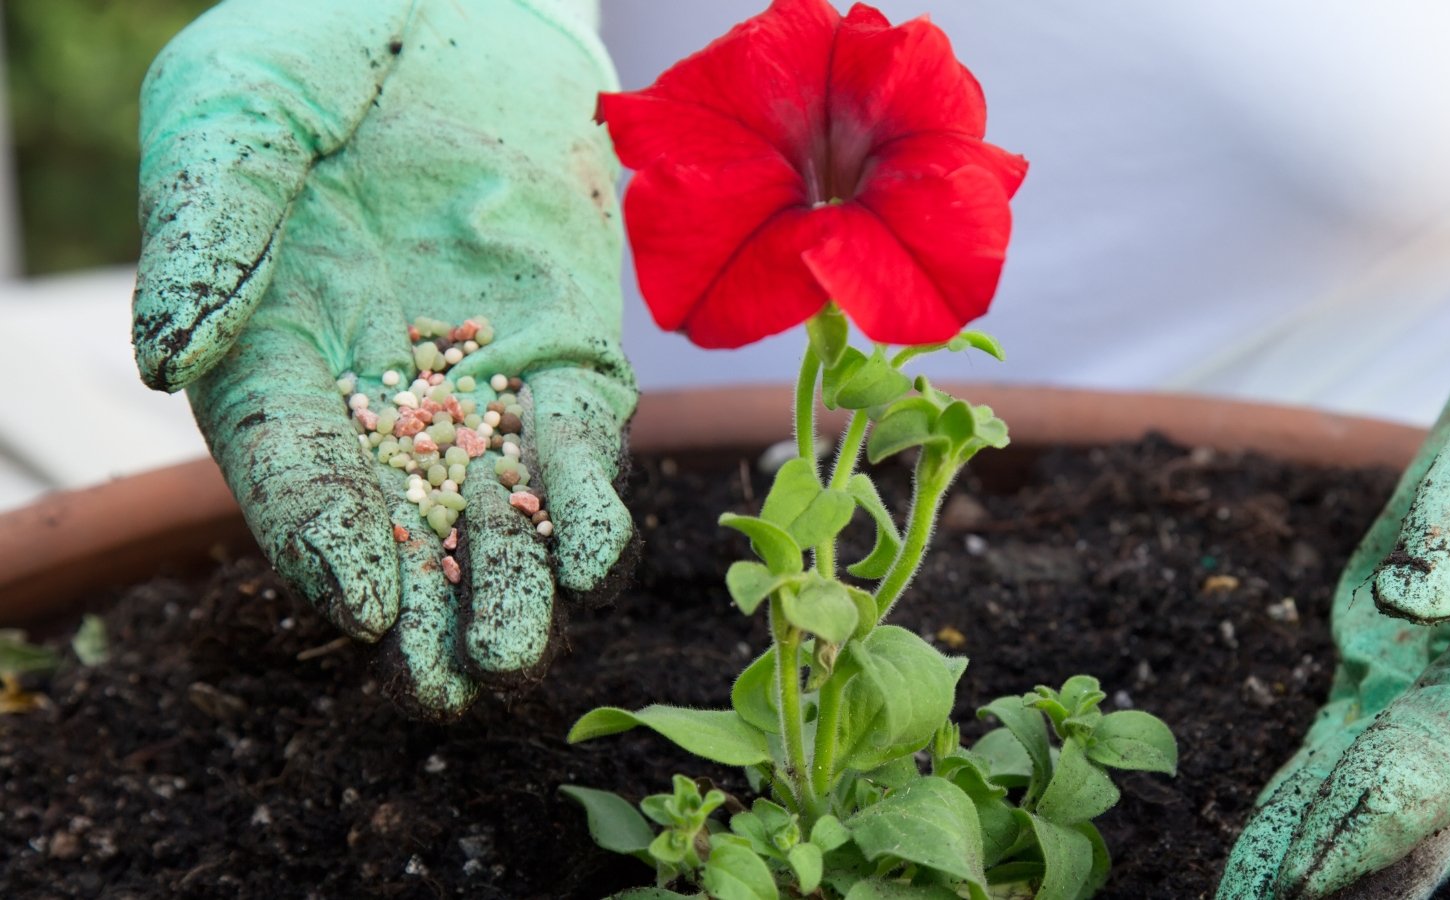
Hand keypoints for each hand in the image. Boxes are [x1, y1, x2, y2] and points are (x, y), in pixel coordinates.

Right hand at [132, 0, 635, 717]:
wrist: (459, 7)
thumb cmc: (321, 42)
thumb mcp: (239, 106)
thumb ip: (210, 224)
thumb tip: (173, 360)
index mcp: (273, 349)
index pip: (288, 464)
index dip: (317, 537)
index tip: (359, 603)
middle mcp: (374, 389)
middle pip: (392, 522)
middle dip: (418, 605)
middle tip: (443, 683)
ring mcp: (477, 379)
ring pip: (491, 509)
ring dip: (505, 582)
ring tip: (514, 649)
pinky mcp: (564, 353)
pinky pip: (575, 442)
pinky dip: (583, 496)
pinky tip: (591, 549)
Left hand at [1218, 236, 1449, 897]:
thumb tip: (1408, 590)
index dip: (1393, 802)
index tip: (1305, 871)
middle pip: (1431, 771)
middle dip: (1341, 850)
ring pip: (1399, 759)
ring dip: (1327, 831)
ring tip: (1251, 895)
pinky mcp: (1429, 627)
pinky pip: (1380, 716)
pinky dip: (1333, 776)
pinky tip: (1290, 831)